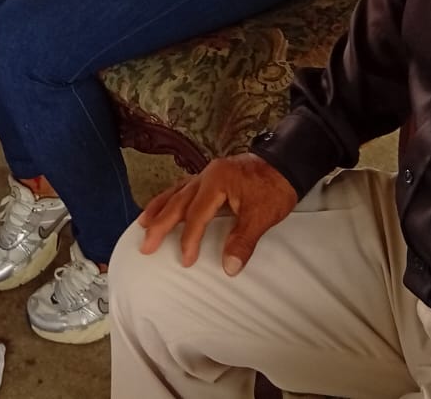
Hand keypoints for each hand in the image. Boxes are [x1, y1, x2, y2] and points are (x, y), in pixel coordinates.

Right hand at [137, 153, 296, 274]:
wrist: (288, 163)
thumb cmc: (275, 187)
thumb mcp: (262, 215)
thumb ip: (243, 241)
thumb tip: (229, 268)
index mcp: (217, 181)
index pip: (197, 214)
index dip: (189, 239)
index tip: (186, 260)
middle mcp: (207, 174)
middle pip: (178, 201)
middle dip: (160, 224)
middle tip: (145, 245)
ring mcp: (209, 173)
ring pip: (177, 191)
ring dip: (160, 208)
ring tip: (143, 222)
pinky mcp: (213, 176)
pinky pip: (185, 187)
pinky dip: (172, 197)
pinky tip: (165, 204)